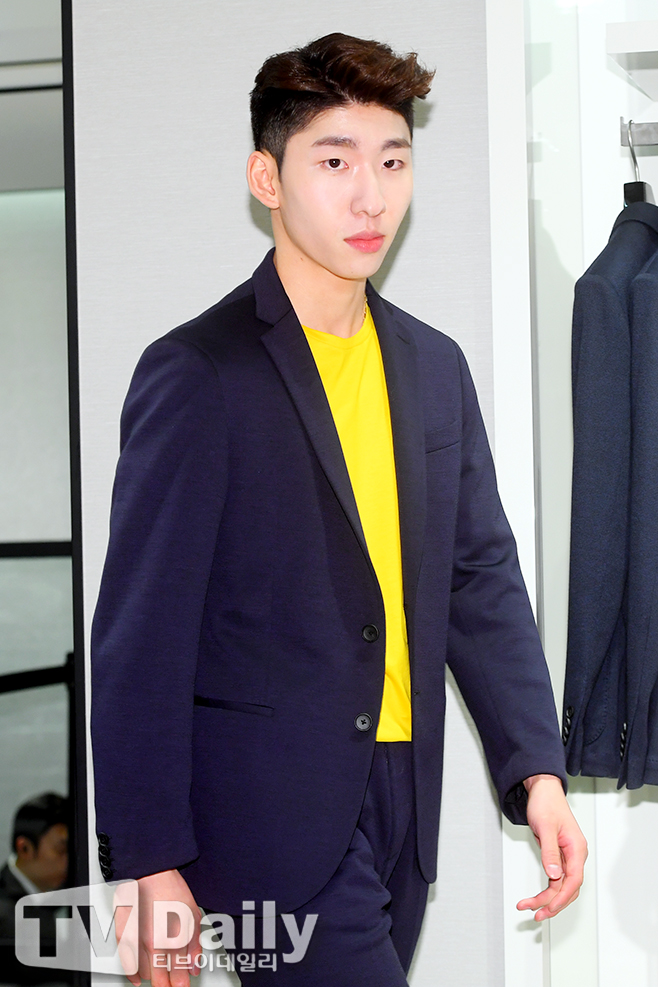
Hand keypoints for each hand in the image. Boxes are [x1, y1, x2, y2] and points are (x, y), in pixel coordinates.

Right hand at [114, 868, 202, 986]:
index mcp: (176, 940)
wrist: (149, 873)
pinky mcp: (124, 937)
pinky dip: (134, 975)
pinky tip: (138, 978)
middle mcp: (156, 944)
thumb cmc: (171, 890)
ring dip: (152, 978)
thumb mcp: (193, 916)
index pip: (178, 977)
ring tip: (158, 977)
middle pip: (160, 981)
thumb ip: (194, 944)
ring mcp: (138, 942)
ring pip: (144, 975)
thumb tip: (194, 966)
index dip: (181, 986)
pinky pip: (127, 965)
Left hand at [516, 774, 586, 920]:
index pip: (573, 880)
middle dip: (553, 903)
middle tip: (536, 913)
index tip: (549, 908)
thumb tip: (554, 875)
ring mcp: (567, 856)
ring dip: (548, 899)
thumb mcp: (546, 827)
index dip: (562, 897)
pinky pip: (556, 879)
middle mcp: (575, 855)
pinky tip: (538, 897)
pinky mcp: (559, 856)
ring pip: (562, 886)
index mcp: (576, 849)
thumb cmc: (546, 804)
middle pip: (568, 887)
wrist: (543, 790)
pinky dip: (547, 889)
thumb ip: (550, 852)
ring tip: (531, 908)